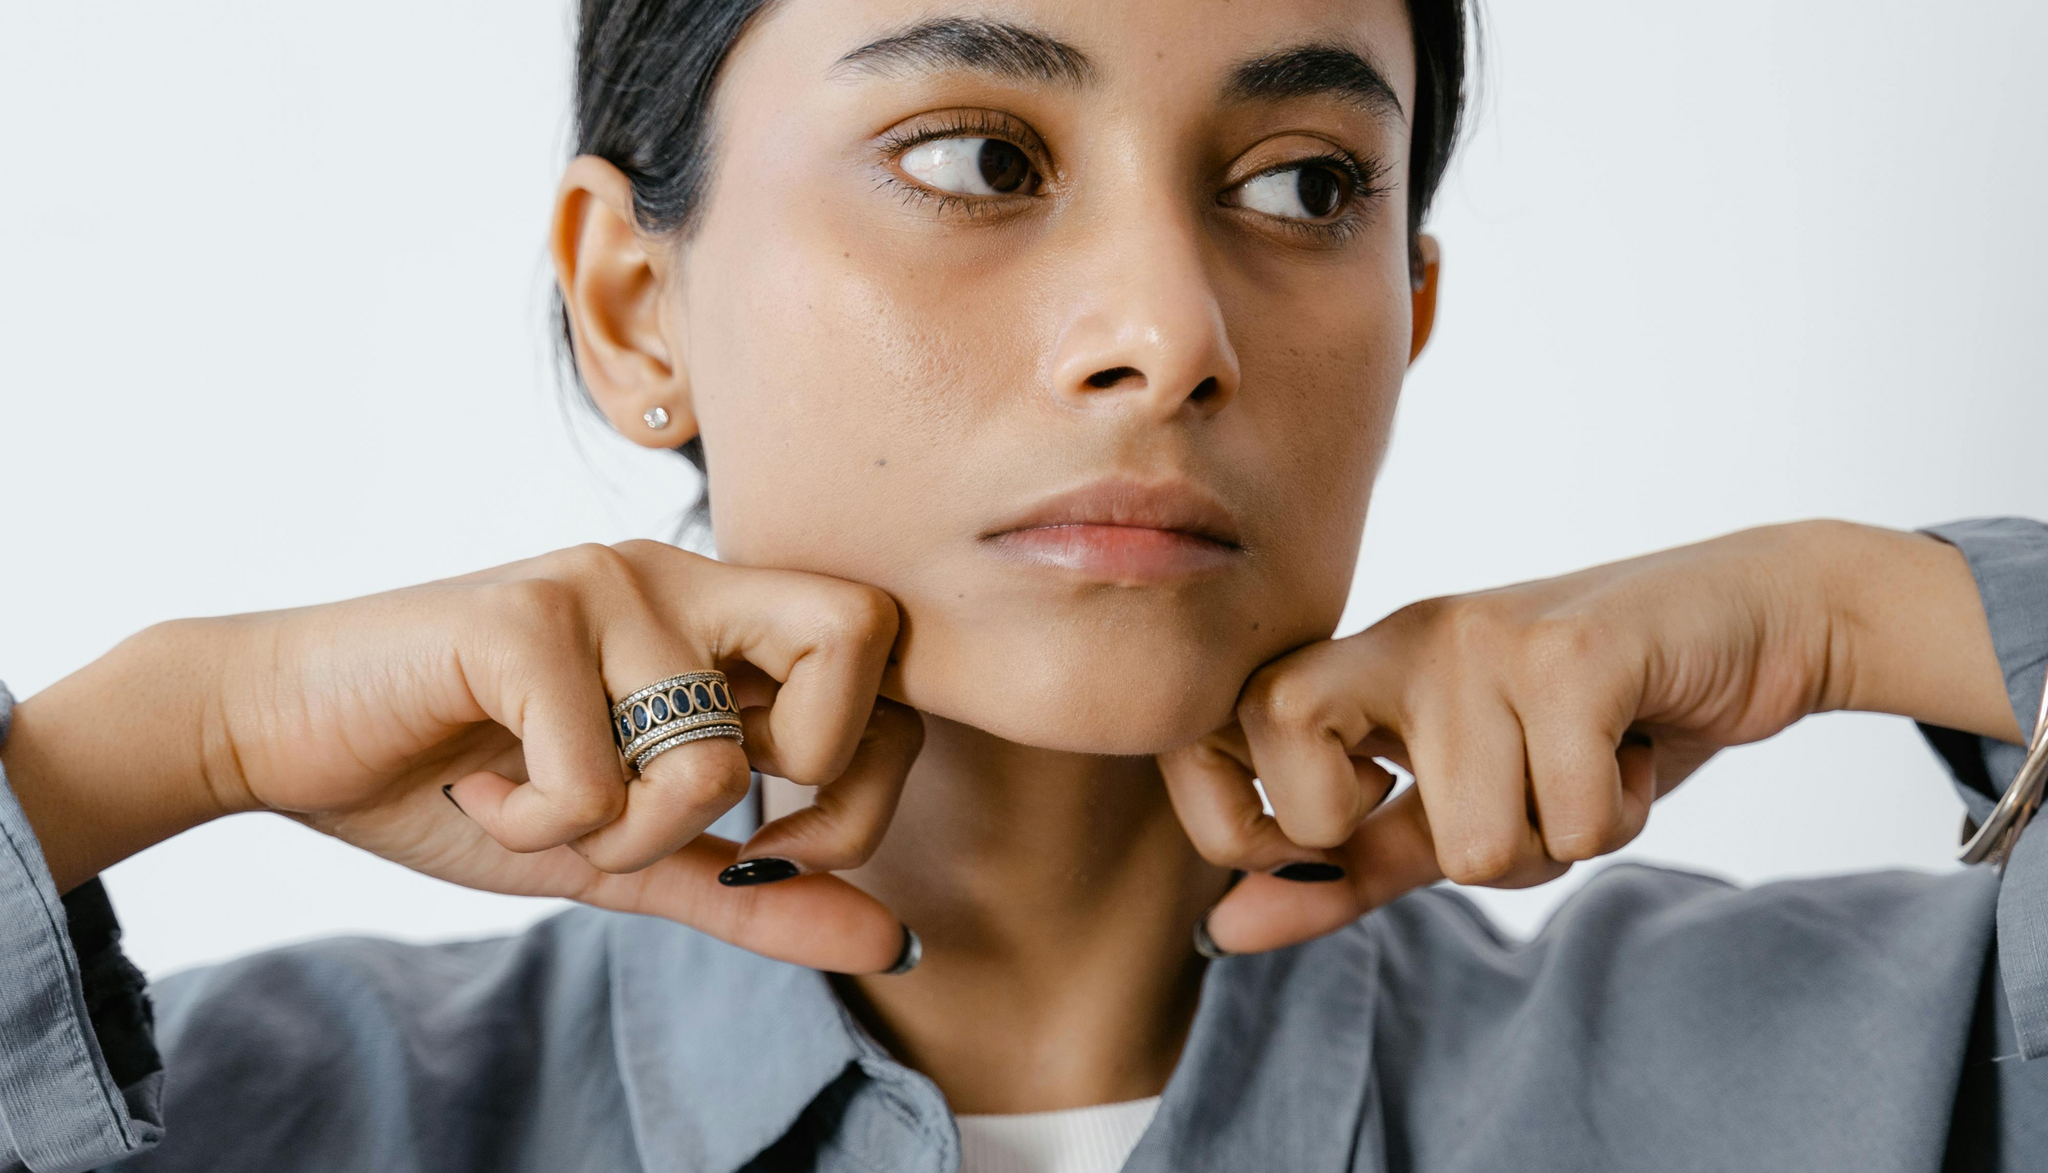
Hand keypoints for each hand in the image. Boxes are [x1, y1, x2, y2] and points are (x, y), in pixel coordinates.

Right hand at [4, 542, 921, 973]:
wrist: (278, 732)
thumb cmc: (461, 780)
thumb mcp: (629, 855)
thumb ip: (760, 892)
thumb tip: (896, 941)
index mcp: (717, 618)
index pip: (886, 662)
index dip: (868, 780)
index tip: (774, 849)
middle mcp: (678, 579)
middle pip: (860, 633)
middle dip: (813, 774)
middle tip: (707, 825)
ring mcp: (603, 586)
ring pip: (713, 752)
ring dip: (627, 834)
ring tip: (545, 811)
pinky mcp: (522, 616)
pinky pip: (597, 776)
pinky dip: (539, 827)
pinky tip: (485, 794)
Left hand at [1160, 521, 2021, 954]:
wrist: (1759, 616)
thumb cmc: (1593, 723)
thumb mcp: (1454, 801)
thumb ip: (1343, 867)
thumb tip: (1218, 931)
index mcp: (1359, 664)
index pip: (1224, 733)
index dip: (1242, 822)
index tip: (1352, 835)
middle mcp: (1405, 640)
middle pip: (1313, 802)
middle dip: (1413, 846)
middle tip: (1494, 801)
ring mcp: (1483, 641)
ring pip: (1472, 848)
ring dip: (1551, 846)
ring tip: (1587, 770)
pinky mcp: (1571, 655)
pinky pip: (1568, 822)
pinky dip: (1618, 819)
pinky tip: (1636, 752)